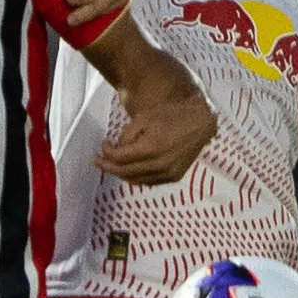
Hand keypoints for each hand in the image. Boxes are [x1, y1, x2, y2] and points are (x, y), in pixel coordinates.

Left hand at [99, 89, 215, 185]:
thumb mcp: (144, 118)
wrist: (200, 122)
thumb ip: (127, 135)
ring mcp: (168, 173)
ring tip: (112, 164)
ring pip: (136, 180)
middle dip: (108, 166)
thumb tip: (116, 150)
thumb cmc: (171, 115)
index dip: (106, 153)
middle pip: (125, 172)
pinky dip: (136, 177)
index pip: (120, 158)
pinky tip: (131, 168)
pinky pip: (149, 181)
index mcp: (151, 147)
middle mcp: (159, 164)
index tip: (103, 145)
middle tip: (98, 160)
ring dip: (121, 173)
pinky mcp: (174, 176)